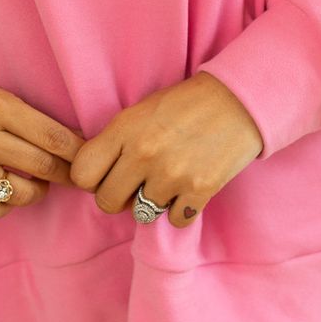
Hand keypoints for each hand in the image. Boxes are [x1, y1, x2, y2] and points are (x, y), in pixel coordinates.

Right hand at [0, 74, 84, 221]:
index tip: (91, 156)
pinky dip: (8, 205)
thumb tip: (78, 144)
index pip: (54, 136)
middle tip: (78, 175)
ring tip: (38, 181)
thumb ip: (32, 119)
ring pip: (21, 194)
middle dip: (67, 174)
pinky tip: (8, 191)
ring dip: (38, 191)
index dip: (79, 151)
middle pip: (42, 166)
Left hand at [67, 71, 263, 228]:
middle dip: (119, 197)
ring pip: (142, 213)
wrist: (239, 101)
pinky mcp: (200, 190)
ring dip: (153, 201)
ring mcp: (172, 174)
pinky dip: (180, 209)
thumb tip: (93, 178)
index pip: (82, 175)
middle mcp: (144, 153)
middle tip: (137, 184)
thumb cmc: (186, 104)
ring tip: (169, 178)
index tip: (106, 175)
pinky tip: (188, 187)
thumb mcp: (141, 111)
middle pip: (107, 202)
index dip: (92, 180)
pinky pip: (174, 220)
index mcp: (124, 128)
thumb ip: (116, 142)